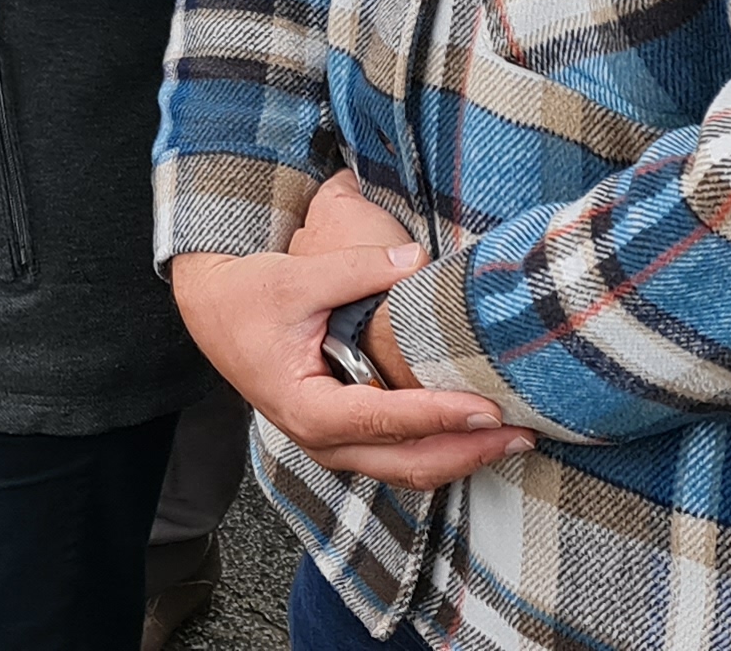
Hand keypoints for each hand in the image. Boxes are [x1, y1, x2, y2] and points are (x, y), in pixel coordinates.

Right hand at [168, 185, 533, 490]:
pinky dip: (438, 448)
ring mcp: (331, 444)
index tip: (486, 408)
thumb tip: (417, 260)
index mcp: (305, 407)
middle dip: (467, 451)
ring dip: (459, 456)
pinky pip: (396, 457)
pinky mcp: (342, 436)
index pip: (384, 420)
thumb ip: (356, 271)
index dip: (438, 416)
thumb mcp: (296, 278)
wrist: (211, 310)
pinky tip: (470, 431)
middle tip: (520, 432)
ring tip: (509, 437)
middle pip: (406, 463)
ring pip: (406, 469)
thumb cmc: (246, 298)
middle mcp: (320, 439)